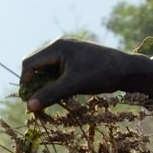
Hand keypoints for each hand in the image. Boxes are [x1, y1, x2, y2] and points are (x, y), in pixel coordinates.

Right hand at [18, 38, 151, 111]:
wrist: (127, 70)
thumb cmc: (101, 74)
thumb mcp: (74, 85)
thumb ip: (50, 94)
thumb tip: (29, 106)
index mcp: (57, 46)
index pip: (30, 63)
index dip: (26, 82)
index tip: (29, 101)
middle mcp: (59, 46)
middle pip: (35, 66)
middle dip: (34, 85)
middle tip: (37, 104)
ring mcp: (66, 53)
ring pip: (45, 71)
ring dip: (45, 86)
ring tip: (50, 101)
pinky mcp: (73, 61)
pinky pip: (56, 72)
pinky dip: (55, 84)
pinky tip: (62, 95)